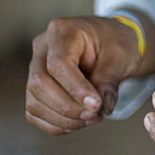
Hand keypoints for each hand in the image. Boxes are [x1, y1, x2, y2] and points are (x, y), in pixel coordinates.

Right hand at [26, 14, 154, 134]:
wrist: (111, 42)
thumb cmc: (115, 43)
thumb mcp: (120, 56)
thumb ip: (109, 81)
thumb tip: (103, 108)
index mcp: (62, 31)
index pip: (58, 63)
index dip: (75, 88)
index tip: (96, 105)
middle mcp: (42, 47)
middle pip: (39, 83)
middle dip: (68, 107)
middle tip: (95, 115)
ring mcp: (35, 67)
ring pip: (34, 101)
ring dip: (63, 119)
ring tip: (91, 119)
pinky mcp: (36, 87)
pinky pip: (35, 111)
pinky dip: (55, 124)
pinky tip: (78, 123)